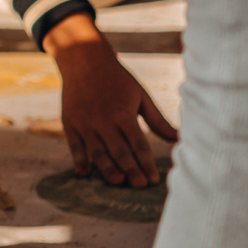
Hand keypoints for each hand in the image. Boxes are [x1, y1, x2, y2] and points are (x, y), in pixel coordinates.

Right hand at [48, 15, 176, 186]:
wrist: (84, 61)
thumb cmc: (117, 79)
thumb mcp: (140, 96)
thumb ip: (157, 120)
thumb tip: (178, 139)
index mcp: (123, 113)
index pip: (138, 143)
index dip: (146, 162)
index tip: (154, 178)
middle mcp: (103, 120)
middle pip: (118, 150)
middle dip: (130, 169)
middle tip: (140, 185)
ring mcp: (84, 123)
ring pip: (97, 151)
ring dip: (107, 168)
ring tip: (118, 182)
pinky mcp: (70, 123)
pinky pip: (74, 145)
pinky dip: (78, 160)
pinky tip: (83, 174)